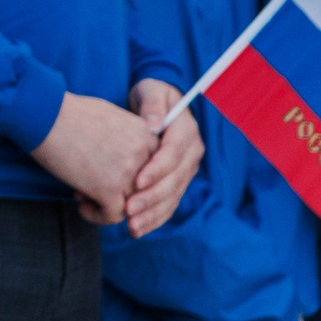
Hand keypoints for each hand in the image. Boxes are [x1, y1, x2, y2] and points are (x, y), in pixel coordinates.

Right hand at [30, 92, 154, 224]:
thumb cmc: (68, 112)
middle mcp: (143, 153)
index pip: (152, 167)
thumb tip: (121, 157)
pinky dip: (98, 215)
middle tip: (93, 184)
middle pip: (143, 186)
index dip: (131, 173)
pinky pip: (113, 215)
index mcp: (145, 133)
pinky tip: (82, 207)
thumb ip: (126, 137)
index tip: (109, 172)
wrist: (44, 115)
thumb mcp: (110, 117)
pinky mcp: (109, 188)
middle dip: (120, 189)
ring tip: (83, 194)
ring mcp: (128, 172)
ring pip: (131, 204)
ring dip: (107, 203)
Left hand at [124, 80, 202, 237]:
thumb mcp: (151, 91)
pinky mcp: (176, 182)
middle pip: (175, 180)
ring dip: (153, 213)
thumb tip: (154, 124)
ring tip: (132, 226)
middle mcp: (191, 154)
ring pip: (173, 196)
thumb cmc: (150, 96)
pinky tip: (138, 228)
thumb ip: (153, 106)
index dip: (157, 168)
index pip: (175, 153)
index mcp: (187, 131)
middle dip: (152, 197)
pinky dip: (154, 217)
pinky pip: (168, 203)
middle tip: (128, 209)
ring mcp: (185, 170)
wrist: (156, 106)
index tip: (136, 181)